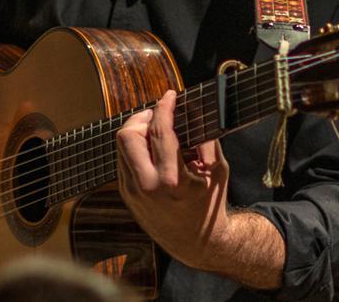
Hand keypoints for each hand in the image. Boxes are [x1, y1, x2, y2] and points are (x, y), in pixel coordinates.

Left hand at [115, 90, 230, 270]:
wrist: (196, 242)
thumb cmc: (209, 205)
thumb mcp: (217, 170)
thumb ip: (206, 139)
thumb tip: (194, 111)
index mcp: (172, 180)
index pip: (161, 132)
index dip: (164, 107)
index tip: (170, 95)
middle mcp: (147, 186)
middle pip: (127, 135)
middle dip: (142, 117)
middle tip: (158, 114)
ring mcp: (132, 191)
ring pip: (121, 146)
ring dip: (137, 131)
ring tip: (156, 130)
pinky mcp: (126, 194)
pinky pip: (123, 160)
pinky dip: (135, 147)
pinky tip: (151, 147)